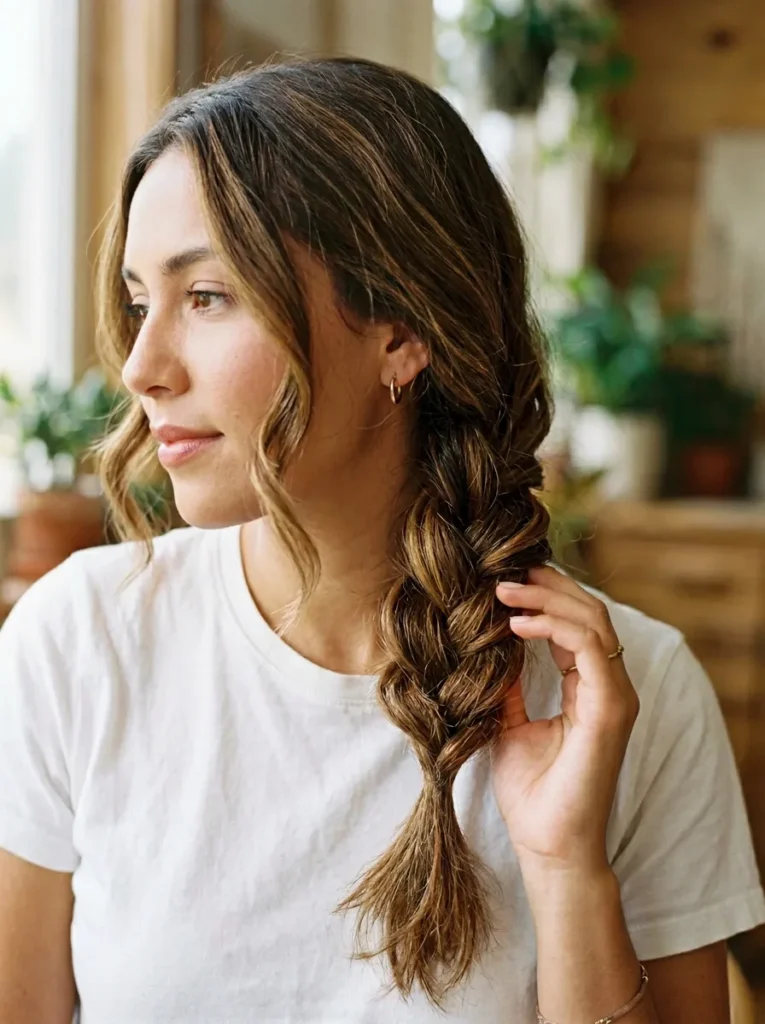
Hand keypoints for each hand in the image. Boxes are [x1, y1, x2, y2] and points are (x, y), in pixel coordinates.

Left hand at [491, 566, 638, 878]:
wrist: (549, 846)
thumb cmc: (532, 793)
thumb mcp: (508, 723)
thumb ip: (508, 684)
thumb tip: (485, 646)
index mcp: (589, 687)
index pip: (576, 623)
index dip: (543, 596)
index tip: (501, 582)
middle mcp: (609, 685)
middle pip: (589, 611)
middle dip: (547, 585)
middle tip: (502, 574)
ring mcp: (615, 695)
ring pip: (593, 619)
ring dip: (547, 597)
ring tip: (503, 590)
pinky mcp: (611, 708)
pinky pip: (589, 646)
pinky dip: (553, 626)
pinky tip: (517, 624)